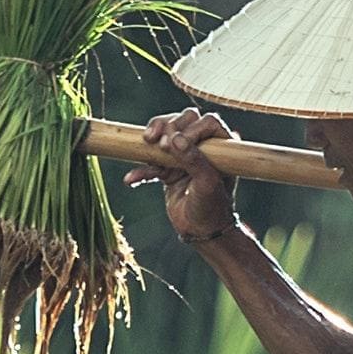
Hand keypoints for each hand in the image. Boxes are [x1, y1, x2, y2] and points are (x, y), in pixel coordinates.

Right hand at [123, 101, 246, 251]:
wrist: (200, 232)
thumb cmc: (212, 207)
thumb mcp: (206, 183)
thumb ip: (193, 159)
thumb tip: (175, 138)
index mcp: (221, 146)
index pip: (207, 122)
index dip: (191, 127)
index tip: (178, 142)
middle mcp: (203, 147)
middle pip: (183, 121)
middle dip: (168, 127)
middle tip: (160, 144)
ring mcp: (184, 157)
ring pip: (165, 135)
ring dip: (152, 141)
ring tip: (146, 146)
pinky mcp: (168, 170)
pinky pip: (151, 162)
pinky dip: (141, 170)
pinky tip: (131, 180)